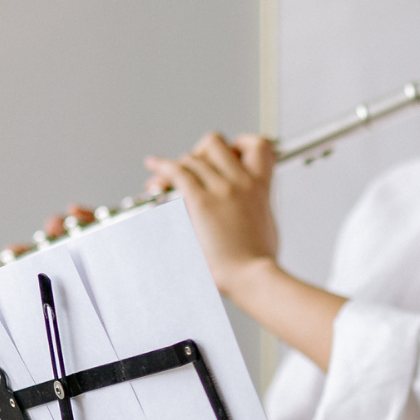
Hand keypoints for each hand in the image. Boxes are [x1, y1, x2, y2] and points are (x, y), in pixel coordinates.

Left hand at [142, 132, 344, 371]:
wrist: (251, 276)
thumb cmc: (258, 260)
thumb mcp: (266, 225)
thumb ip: (255, 206)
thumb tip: (247, 204)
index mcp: (260, 187)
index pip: (258, 145)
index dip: (238, 144)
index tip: (227, 152)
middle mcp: (241, 182)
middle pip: (215, 144)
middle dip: (199, 153)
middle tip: (190, 170)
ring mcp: (221, 189)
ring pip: (192, 159)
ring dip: (174, 166)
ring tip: (161, 180)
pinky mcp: (201, 201)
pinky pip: (177, 172)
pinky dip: (161, 167)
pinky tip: (154, 170)